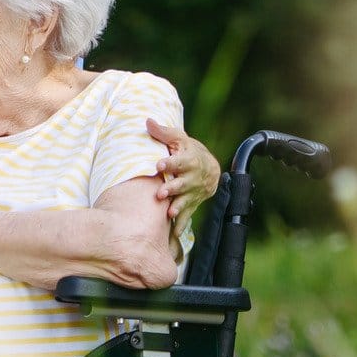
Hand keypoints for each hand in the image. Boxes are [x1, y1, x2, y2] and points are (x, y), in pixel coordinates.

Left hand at [148, 119, 220, 241]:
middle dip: (172, 188)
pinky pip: (186, 215)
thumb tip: (147, 121)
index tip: (159, 164)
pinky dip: (181, 225)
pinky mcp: (191, 203)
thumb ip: (162, 132)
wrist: (210, 168)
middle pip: (182, 183)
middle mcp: (191, 177)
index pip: (178, 161)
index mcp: (187, 160)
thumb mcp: (178, 138)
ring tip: (169, 212)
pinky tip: (174, 235)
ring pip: (185, 200)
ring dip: (177, 207)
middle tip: (160, 193)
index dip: (169, 162)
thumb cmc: (187, 150)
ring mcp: (192, 192)